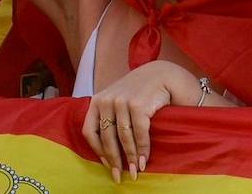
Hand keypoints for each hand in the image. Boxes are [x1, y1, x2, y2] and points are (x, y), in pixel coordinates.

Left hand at [81, 60, 196, 181]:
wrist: (162, 75)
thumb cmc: (139, 92)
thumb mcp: (117, 99)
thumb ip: (108, 117)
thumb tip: (105, 152)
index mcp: (97, 100)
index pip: (89, 131)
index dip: (97, 151)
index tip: (106, 165)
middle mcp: (107, 100)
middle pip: (106, 138)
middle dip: (114, 160)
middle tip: (119, 176)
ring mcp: (122, 102)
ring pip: (123, 138)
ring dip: (130, 158)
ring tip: (134, 171)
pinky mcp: (138, 105)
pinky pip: (139, 134)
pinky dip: (142, 150)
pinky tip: (143, 160)